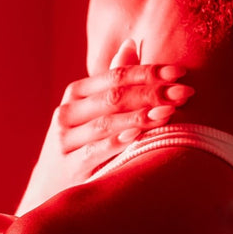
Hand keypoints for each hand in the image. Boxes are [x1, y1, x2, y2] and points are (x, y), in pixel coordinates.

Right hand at [16, 39, 193, 213]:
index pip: (116, 76)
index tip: (180, 72)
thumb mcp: (91, 113)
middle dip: (152, 93)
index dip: (149, 72)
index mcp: (75, 94)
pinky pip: (97, 151)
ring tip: (170, 111)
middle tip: (184, 92)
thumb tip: (131, 43)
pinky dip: (118, 142)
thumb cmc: (81, 146)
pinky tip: (138, 136)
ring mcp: (66, 141)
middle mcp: (67, 114)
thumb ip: (111, 82)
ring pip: (107, 123)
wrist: (48, 190)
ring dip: (141, 116)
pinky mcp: (70, 167)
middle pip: (114, 97)